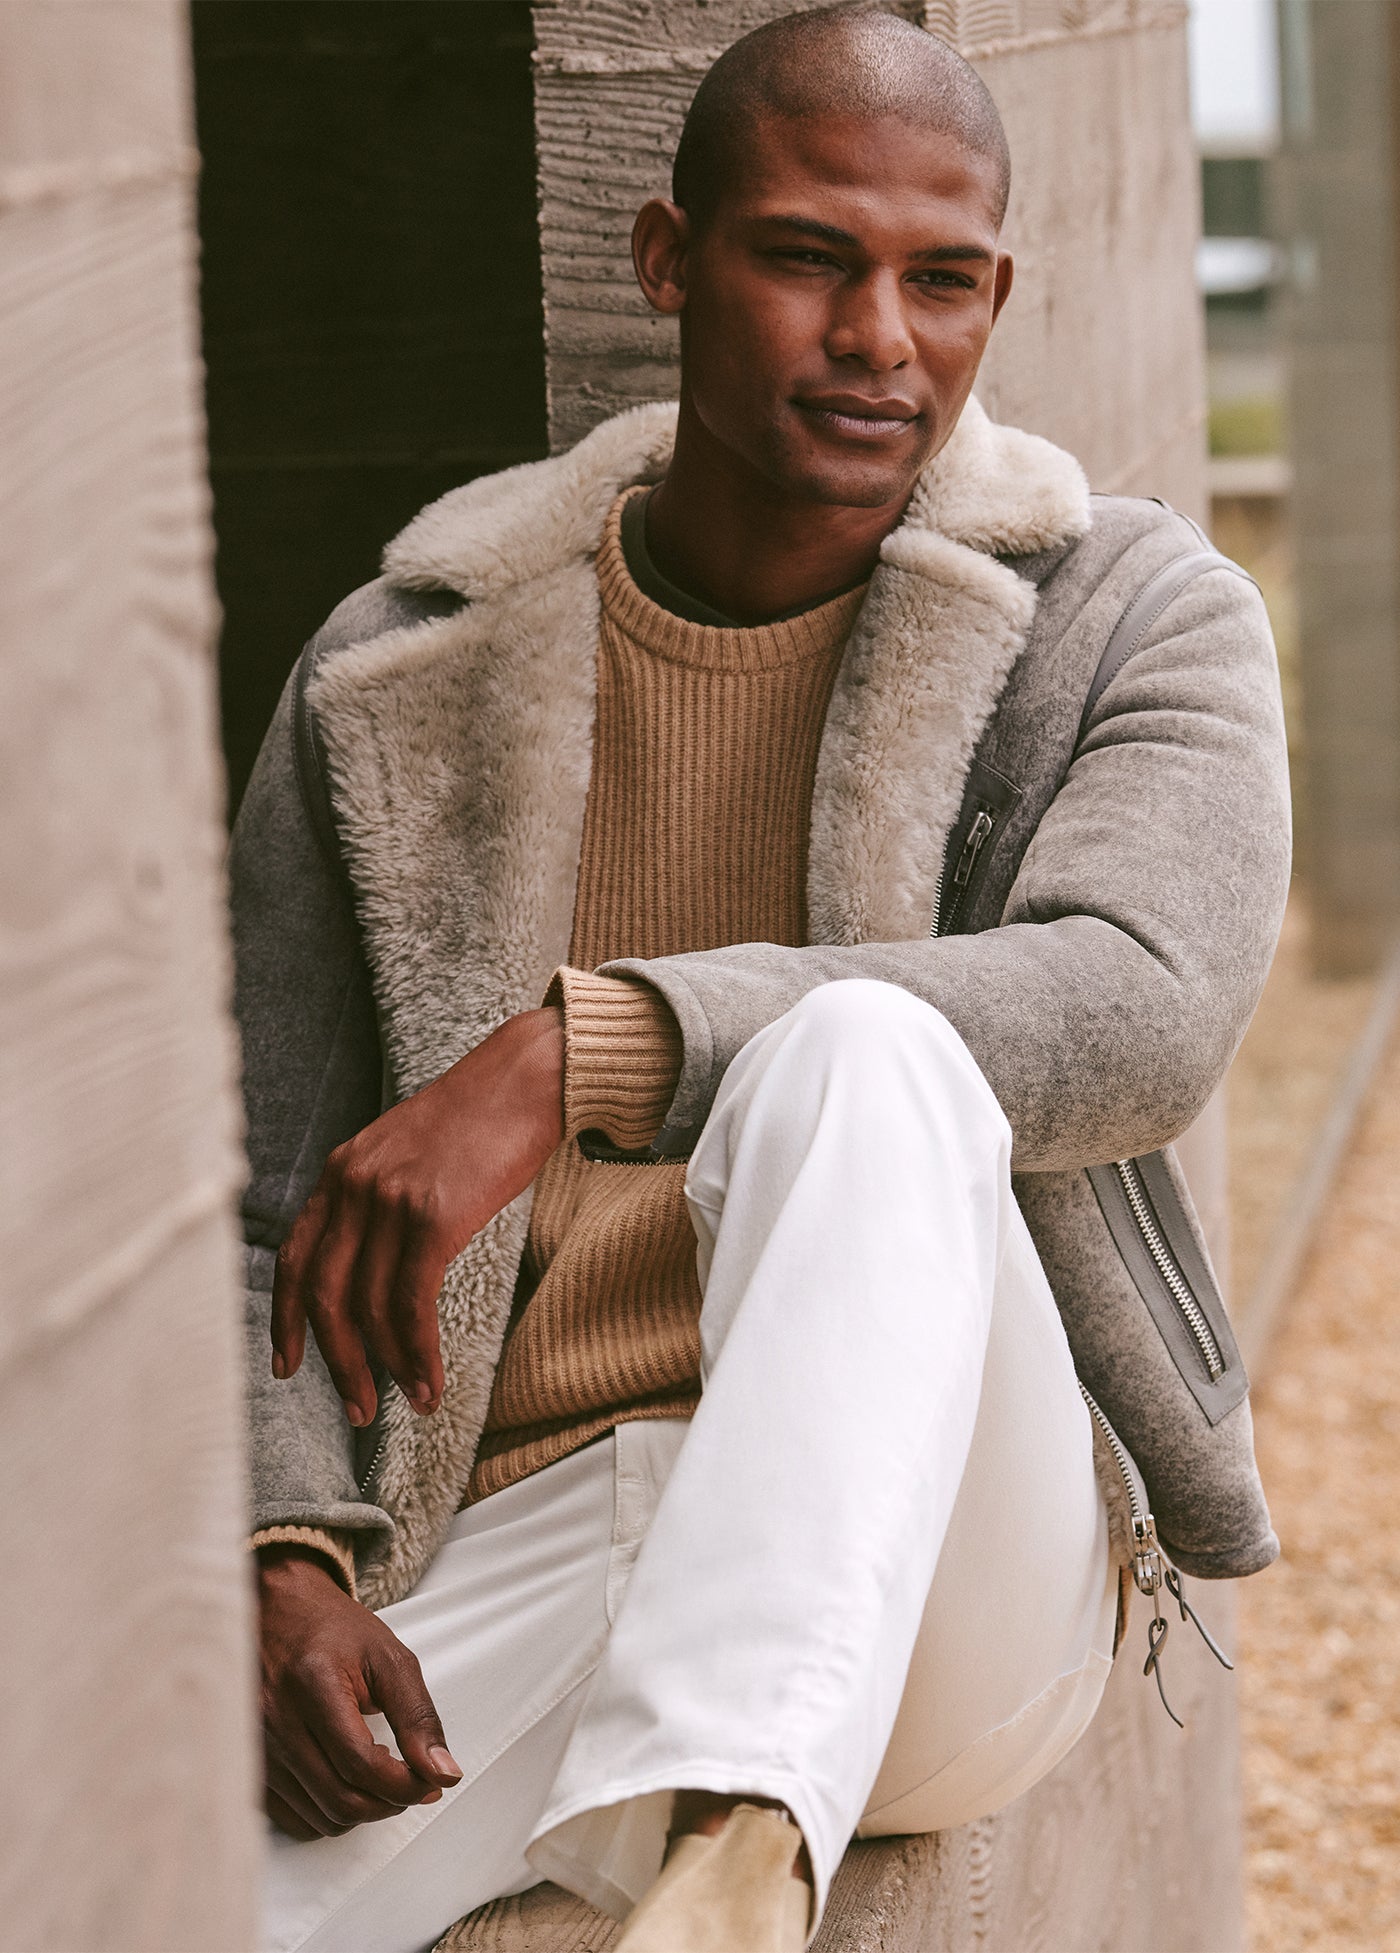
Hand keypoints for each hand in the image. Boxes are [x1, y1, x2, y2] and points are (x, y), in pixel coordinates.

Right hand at [258, 1546, 462, 1839]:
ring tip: (381, 1778)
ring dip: (362, 1810)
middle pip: (341, 1799)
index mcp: (313, 1683)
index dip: (405, 1784)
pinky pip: (292, 1820)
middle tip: (412, 1782)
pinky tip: (346, 1784)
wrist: (276, 1612)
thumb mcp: (388, 1657)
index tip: (430, 1780)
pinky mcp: (249, 1764)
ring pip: (320, 1818)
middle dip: (389, 1802)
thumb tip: (444, 1773)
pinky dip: (328, 1814)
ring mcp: (256, 1747)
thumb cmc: (332, 1630)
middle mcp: (276, 1719)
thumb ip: (418, 1716)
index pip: (361, 1763)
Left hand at [271, 1006, 564, 1423]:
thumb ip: (380, 1196)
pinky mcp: (433, 1217)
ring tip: (409, 1401)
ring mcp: (390, 1200)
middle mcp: (354, 1184)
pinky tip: (431, 1380)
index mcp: (342, 1170)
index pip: (294, 1257)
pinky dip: (419, 1351)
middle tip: (356, 1407)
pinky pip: (411, 1303)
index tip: (287, 1366)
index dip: (287, 1320)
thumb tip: (378, 1262)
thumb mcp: (407, 1149)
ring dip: (387, 1367)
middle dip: (337, 1362)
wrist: (527, 1077)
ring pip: (367, 1307)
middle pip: (323, 1294)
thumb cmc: (481, 1116)